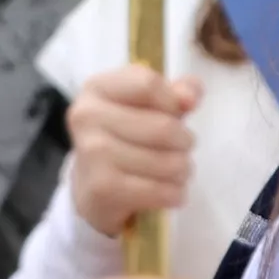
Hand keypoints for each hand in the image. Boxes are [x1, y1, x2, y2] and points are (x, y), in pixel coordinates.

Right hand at [65, 62, 197, 239]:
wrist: (95, 187)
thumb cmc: (127, 138)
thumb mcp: (150, 107)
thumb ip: (176, 93)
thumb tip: (189, 96)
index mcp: (98, 88)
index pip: (149, 84)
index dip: (173, 102)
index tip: (175, 115)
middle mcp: (88, 116)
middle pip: (163, 127)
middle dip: (184, 143)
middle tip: (181, 151)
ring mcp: (92, 153)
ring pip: (166, 162)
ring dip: (182, 171)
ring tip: (175, 172)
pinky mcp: (102, 188)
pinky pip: (160, 191)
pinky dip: (174, 194)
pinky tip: (169, 193)